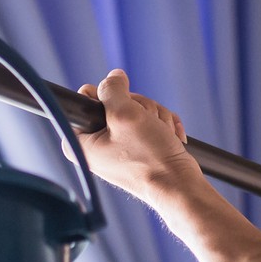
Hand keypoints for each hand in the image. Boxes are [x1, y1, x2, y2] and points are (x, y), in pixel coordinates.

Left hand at [77, 69, 198, 200]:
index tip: (121, 112)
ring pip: (135, 109)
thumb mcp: (125, 114)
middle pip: (116, 101)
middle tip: (146, 124)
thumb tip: (114, 77)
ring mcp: (117, 146)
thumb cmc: (150, 157)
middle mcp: (95, 145)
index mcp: (81, 141)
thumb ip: (112, 89)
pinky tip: (169, 137)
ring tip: (161, 134)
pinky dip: (162, 125)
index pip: (86, 98)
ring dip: (154, 117)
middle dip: (140, 108)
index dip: (108, 98)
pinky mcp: (136, 148)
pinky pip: (148, 121)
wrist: (178, 185)